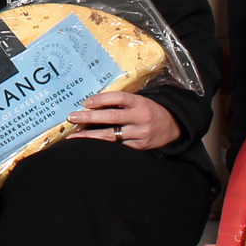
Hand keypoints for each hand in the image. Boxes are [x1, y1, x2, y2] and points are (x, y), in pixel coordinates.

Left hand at [66, 91, 180, 150]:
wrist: (173, 126)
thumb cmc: (150, 111)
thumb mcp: (140, 101)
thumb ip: (122, 102)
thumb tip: (94, 103)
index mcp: (140, 103)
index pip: (118, 98)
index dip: (101, 99)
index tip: (85, 102)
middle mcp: (140, 118)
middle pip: (112, 117)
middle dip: (90, 117)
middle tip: (72, 117)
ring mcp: (140, 133)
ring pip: (111, 135)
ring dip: (91, 136)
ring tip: (74, 136)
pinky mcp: (139, 146)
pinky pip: (117, 146)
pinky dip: (102, 145)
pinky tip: (90, 145)